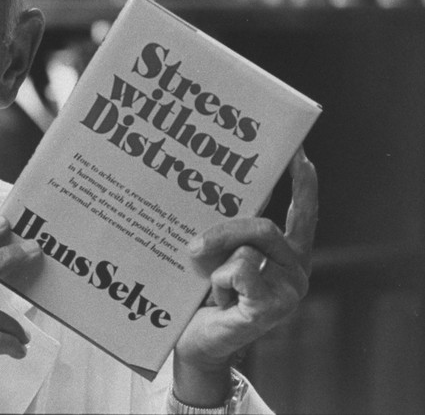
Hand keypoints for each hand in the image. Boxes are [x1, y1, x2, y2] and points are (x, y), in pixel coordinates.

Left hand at [173, 148, 318, 405]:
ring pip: (247, 249)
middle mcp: (296, 271)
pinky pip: (241, 270)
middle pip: (261, 226)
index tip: (300, 153)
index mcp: (287, 256)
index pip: (302, 214)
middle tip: (193, 247)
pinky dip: (220, 283)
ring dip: (216, 268)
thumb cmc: (202, 297)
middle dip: (223, 232)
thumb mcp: (216, 255)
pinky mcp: (272, 308)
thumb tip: (222, 190)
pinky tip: (220, 302)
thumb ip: (228, 229)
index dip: (304, 184)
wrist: (192, 343)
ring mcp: (289, 292)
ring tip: (211, 291)